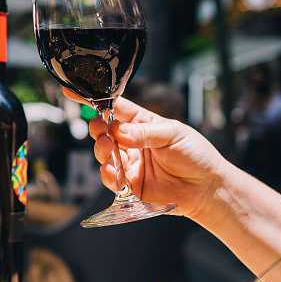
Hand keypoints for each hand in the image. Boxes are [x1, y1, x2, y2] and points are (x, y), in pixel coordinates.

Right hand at [66, 89, 229, 219]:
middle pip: (104, 131)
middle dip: (98, 129)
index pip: (115, 107)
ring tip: (110, 150)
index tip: (74, 92)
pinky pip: (111, 178)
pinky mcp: (130, 185)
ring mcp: (130, 163)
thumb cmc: (195, 156)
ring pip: (103, 154)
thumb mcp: (173, 134)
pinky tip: (115, 172)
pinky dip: (108, 174)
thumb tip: (119, 131)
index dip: (95, 100)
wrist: (206, 189)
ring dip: (102, 150)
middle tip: (102, 130)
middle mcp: (132, 142)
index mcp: (143, 123)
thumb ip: (144, 133)